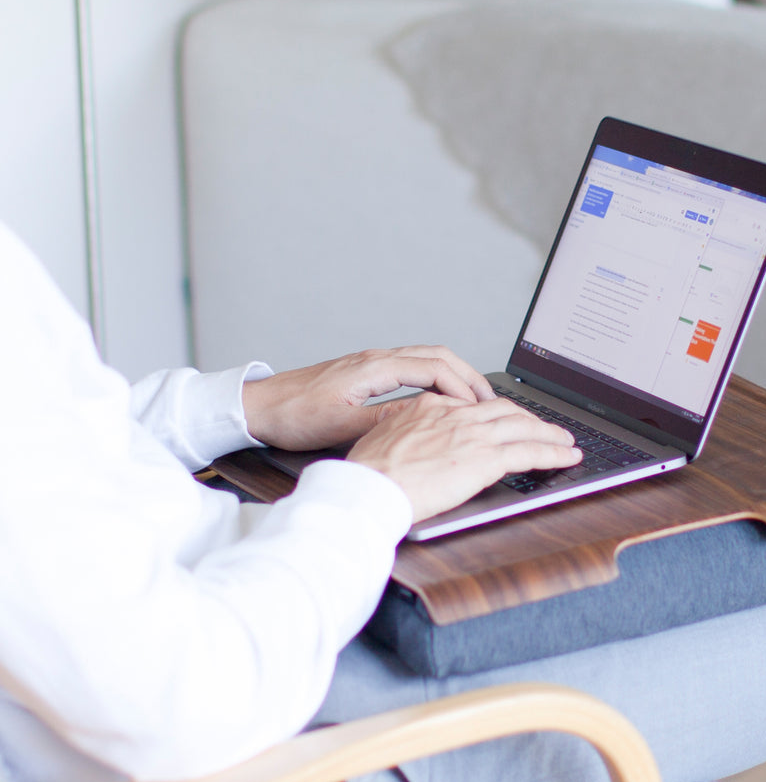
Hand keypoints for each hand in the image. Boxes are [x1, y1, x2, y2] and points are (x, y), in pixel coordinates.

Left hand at [241, 346, 494, 450]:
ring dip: (454, 375)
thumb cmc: (294, 416)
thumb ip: (385, 419)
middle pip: (437, 355)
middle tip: (490, 400)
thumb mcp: (342, 425)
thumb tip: (425, 416)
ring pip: (426, 358)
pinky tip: (440, 397)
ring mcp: (371, 363)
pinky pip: (412, 366)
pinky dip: (435, 377)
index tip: (478, 408)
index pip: (433, 368)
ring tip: (473, 399)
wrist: (259, 407)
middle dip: (468, 376)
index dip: (461, 387)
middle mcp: (376, 359)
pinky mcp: (365, 373)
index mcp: (374, 368)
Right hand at [346, 394, 582, 523]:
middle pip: (505, 410)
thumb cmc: (368, 474)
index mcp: (430, 407)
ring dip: (550, 434)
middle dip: (530, 419)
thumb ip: (406, 433)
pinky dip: (554, 453)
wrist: (369, 487)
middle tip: (545, 427)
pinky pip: (530, 452)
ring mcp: (473, 434)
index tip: (504, 421)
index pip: (472, 406)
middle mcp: (456, 414)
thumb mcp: (383, 438)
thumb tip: (415, 443)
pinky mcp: (486, 458)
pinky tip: (567, 456)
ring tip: (566, 440)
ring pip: (525, 427)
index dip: (494, 414)